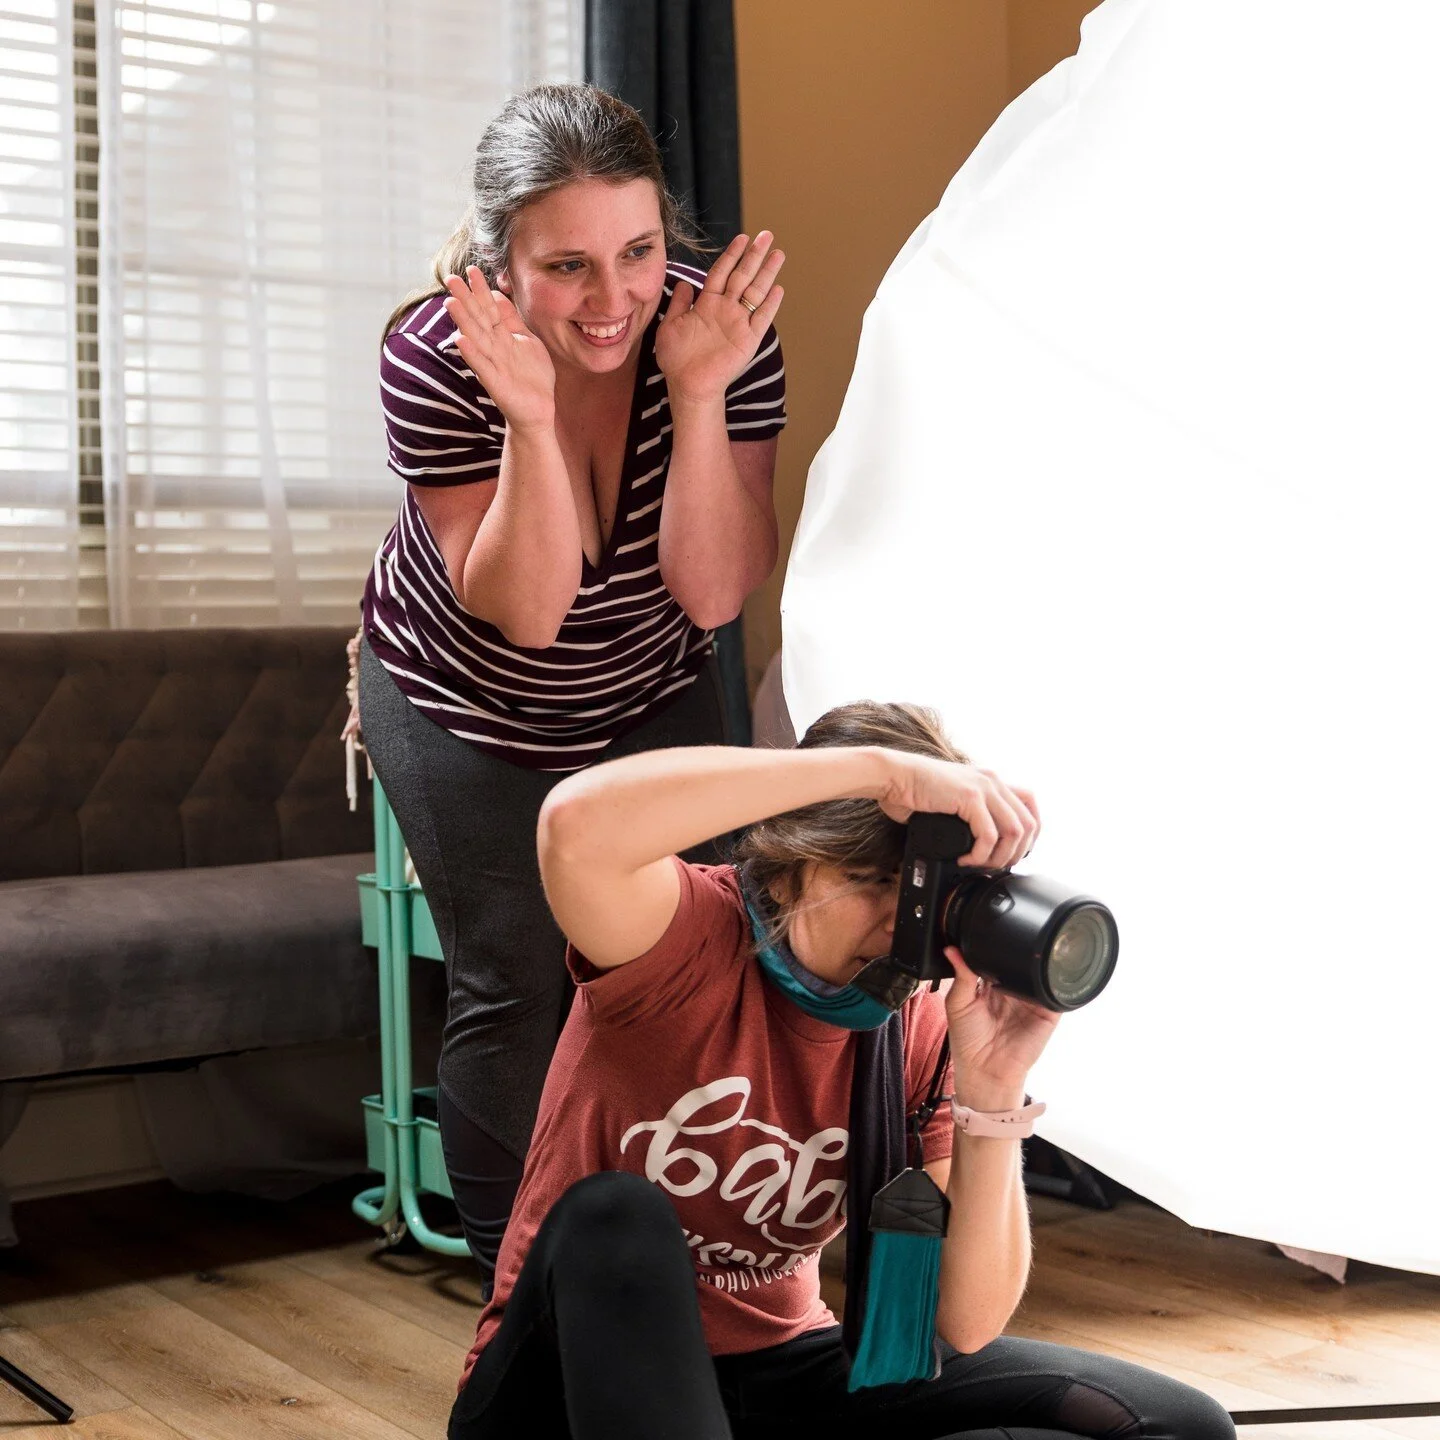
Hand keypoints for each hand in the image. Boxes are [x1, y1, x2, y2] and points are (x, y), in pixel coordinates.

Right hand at [443, 268, 555, 432]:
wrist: (539, 410)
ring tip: (450, 303)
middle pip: (478, 320)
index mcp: (502, 337)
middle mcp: (494, 348)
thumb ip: (512, 320)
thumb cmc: (532, 376)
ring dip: (463, 322)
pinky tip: (461, 340)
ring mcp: (493, 365)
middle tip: (450, 278)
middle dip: (465, 299)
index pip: (489, 309)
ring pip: (476, 339)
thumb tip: (498, 294)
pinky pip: (482, 366)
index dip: (481, 290)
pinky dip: (471, 354)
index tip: (472, 270)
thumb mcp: (526, 341)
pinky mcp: (495, 383)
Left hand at [655, 231, 784, 403]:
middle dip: (754, 256)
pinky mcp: (748, 340)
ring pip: (756, 293)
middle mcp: (725, 310)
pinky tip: (778, 289)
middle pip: (743, 276)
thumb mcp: (670, 326)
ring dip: (767, 273)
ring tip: (778, 254)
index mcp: (707, 304)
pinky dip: (770, 305)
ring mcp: (738, 324)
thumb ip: (678, 303)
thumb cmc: (676, 359)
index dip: (732, 255)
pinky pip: (761, 319)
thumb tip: (683, 282)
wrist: (687, 386)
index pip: (722, 272)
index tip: (742, 238)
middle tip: (766, 235)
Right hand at [873, 750, 1038, 869]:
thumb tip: (981, 845)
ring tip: (980, 865)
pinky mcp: (969, 796)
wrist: (892, 777)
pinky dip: (980, 854)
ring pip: (1015, 832)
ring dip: (1000, 857)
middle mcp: (992, 780)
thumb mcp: (952, 800)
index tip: (1012, 853)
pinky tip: (965, 859)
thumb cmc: (913, 791)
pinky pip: (989, 835)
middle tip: (995, 867)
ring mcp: (983, 787)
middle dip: (1017, 853)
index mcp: (991, 780)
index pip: (1030, 806)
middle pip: (1030, 823)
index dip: (1029, 836)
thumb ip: (971, 814)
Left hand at [943, 946, 1060, 1098]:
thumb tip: (951, 949)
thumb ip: (961, 975)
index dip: (995, 946)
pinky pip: (1055, 993)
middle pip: (1020, 962)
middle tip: (1014, 941)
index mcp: (991, 984)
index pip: (997, 957)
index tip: (992, 933)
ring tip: (1031, 956)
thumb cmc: (968, 1040)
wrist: (986, 1071)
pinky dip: (1055, 983)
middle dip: (1018, 952)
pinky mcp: (1048, 1012)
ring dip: (1038, 965)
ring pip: (1039, 973)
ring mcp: (1031, 1000)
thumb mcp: (958, 1003)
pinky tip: (1048, 975)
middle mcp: (1013, 989)